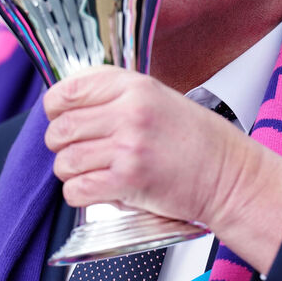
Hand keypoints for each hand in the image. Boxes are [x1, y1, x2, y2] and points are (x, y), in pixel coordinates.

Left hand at [43, 66, 281, 274]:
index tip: (58, 115)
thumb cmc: (193, 137)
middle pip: (61, 128)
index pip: (70, 90)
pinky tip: (96, 188)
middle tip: (72, 148)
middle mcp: (129, 113)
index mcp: (134, 87)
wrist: (226, 173)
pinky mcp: (129, 182)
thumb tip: (68, 100)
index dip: (54, 106)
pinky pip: (77, 190)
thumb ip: (115, 94)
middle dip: (59, 143)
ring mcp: (129, 148)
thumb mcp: (156, 96)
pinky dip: (78, 193)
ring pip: (65, 161)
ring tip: (89, 170)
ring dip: (70, 170)